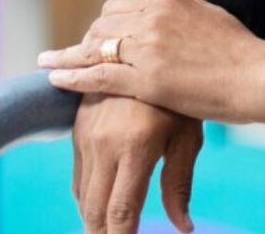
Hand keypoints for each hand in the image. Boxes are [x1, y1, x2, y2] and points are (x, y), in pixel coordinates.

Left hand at [40, 0, 264, 124]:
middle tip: (71, 55)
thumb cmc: (238, 48)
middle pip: (102, 25)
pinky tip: (54, 79)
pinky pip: (98, 75)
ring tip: (47, 64)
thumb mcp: (204, 9)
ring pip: (94, 48)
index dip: (103, 24)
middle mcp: (153, 16)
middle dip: (85, 41)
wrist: (256, 75)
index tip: (95, 37)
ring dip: (67, 56)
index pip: (119, 5)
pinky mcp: (144, 79)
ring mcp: (147, 47)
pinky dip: (72, 76)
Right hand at [70, 93, 201, 233]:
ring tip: (108, 232)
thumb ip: (179, 185)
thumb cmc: (182, 97)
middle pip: (94, 210)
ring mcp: (87, 136)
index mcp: (135, 147)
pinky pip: (77, 176)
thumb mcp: (187, 138)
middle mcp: (104, 143)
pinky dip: (87, 198)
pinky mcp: (78, 129)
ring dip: (93, 220)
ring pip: (82, 196)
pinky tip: (99, 207)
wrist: (152, 48)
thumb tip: (183, 228)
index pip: (121, 212)